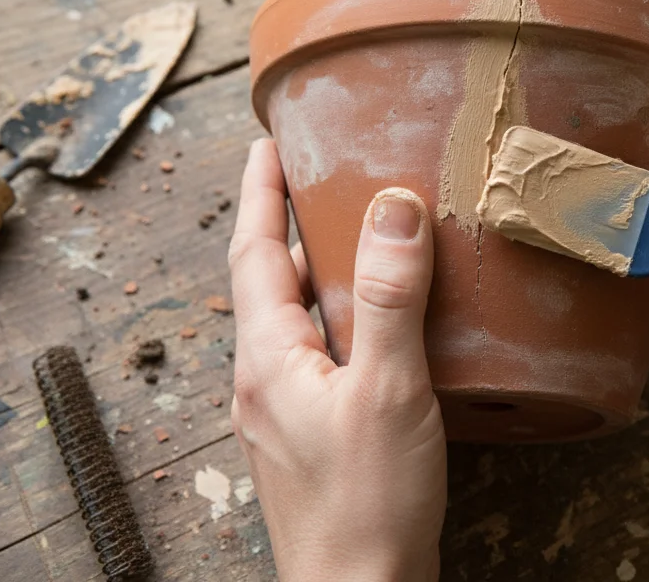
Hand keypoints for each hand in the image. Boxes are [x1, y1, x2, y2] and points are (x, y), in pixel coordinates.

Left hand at [229, 139, 445, 580]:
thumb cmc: (367, 504)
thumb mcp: (387, 390)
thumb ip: (390, 298)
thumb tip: (394, 207)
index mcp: (267, 359)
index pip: (254, 254)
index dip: (261, 195)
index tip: (269, 144)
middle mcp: (264, 381)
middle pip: (269, 283)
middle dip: (289, 226)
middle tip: (321, 179)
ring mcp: (286, 413)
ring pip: (296, 322)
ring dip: (318, 273)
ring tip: (357, 238)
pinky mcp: (314, 438)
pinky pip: (319, 355)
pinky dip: (342, 320)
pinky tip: (381, 327)